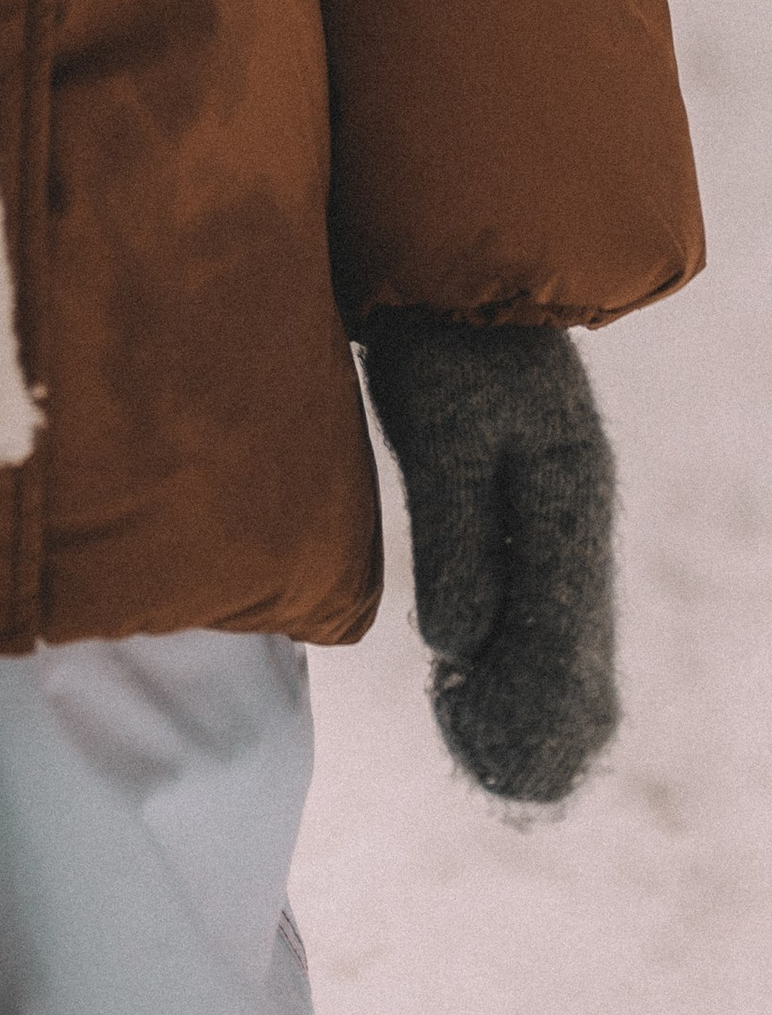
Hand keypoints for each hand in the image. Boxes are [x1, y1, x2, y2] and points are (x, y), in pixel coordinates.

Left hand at [361, 309, 618, 806]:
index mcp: (571, 500)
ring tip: (468, 731)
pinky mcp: (533, 513)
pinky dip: (517, 661)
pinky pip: (545, 613)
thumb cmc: (439, 340)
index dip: (526, 704)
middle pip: (582, 656)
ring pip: (571, 645)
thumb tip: (458, 644)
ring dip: (528, 699)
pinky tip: (469, 681)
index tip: (470, 736)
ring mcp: (563, 518)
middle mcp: (580, 518)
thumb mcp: (440, 425)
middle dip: (534, 719)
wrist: (449, 272)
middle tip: (471, 748)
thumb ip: (455, 530)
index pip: (567, 638)